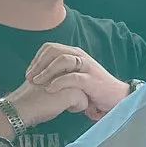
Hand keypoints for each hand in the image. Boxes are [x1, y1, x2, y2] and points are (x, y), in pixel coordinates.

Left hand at [9, 44, 125, 126]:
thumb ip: (61, 73)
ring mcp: (86, 67)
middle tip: (29, 77)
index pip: (50, 48)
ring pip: (62, 60)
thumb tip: (41, 76)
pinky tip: (49, 89)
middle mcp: (80, 56)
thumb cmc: (93, 89)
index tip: (28, 73)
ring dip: (46, 71)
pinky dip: (58, 82)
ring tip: (37, 82)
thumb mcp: (75, 77)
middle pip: (53, 51)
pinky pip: (72, 77)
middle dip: (38, 64)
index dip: (36, 59)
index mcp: (74, 54)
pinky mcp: (91, 79)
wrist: (116, 98)